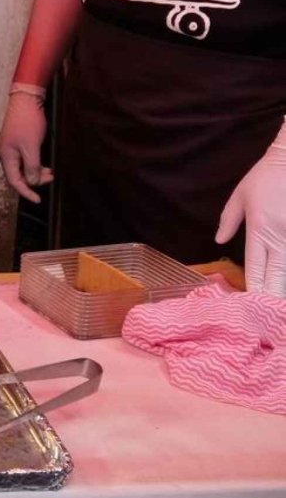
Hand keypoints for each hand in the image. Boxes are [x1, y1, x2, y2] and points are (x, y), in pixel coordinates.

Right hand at [0, 89, 52, 202]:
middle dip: (34, 180)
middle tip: (50, 178)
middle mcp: (8, 154)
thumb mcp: (32, 147)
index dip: (26, 192)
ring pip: (23, 167)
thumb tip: (33, 182)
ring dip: (36, 172)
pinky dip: (36, 163)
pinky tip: (44, 163)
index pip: (14, 181)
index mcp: (7, 156)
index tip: (38, 200)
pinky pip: (26, 159)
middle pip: (19, 175)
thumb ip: (32, 166)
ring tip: (50, 171)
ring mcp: (12, 147)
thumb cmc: (27, 123)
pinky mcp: (19, 141)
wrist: (26, 100)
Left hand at [215, 119, 285, 294]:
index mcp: (260, 230)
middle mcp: (282, 239)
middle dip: (274, 301)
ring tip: (276, 310)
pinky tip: (285, 285)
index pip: (255, 269)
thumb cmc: (267, 176)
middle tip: (270, 320)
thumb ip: (229, 221)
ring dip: (284, 290)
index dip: (253, 291)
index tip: (250, 309)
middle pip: (278, 279)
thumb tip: (219, 243)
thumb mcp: (241, 196)